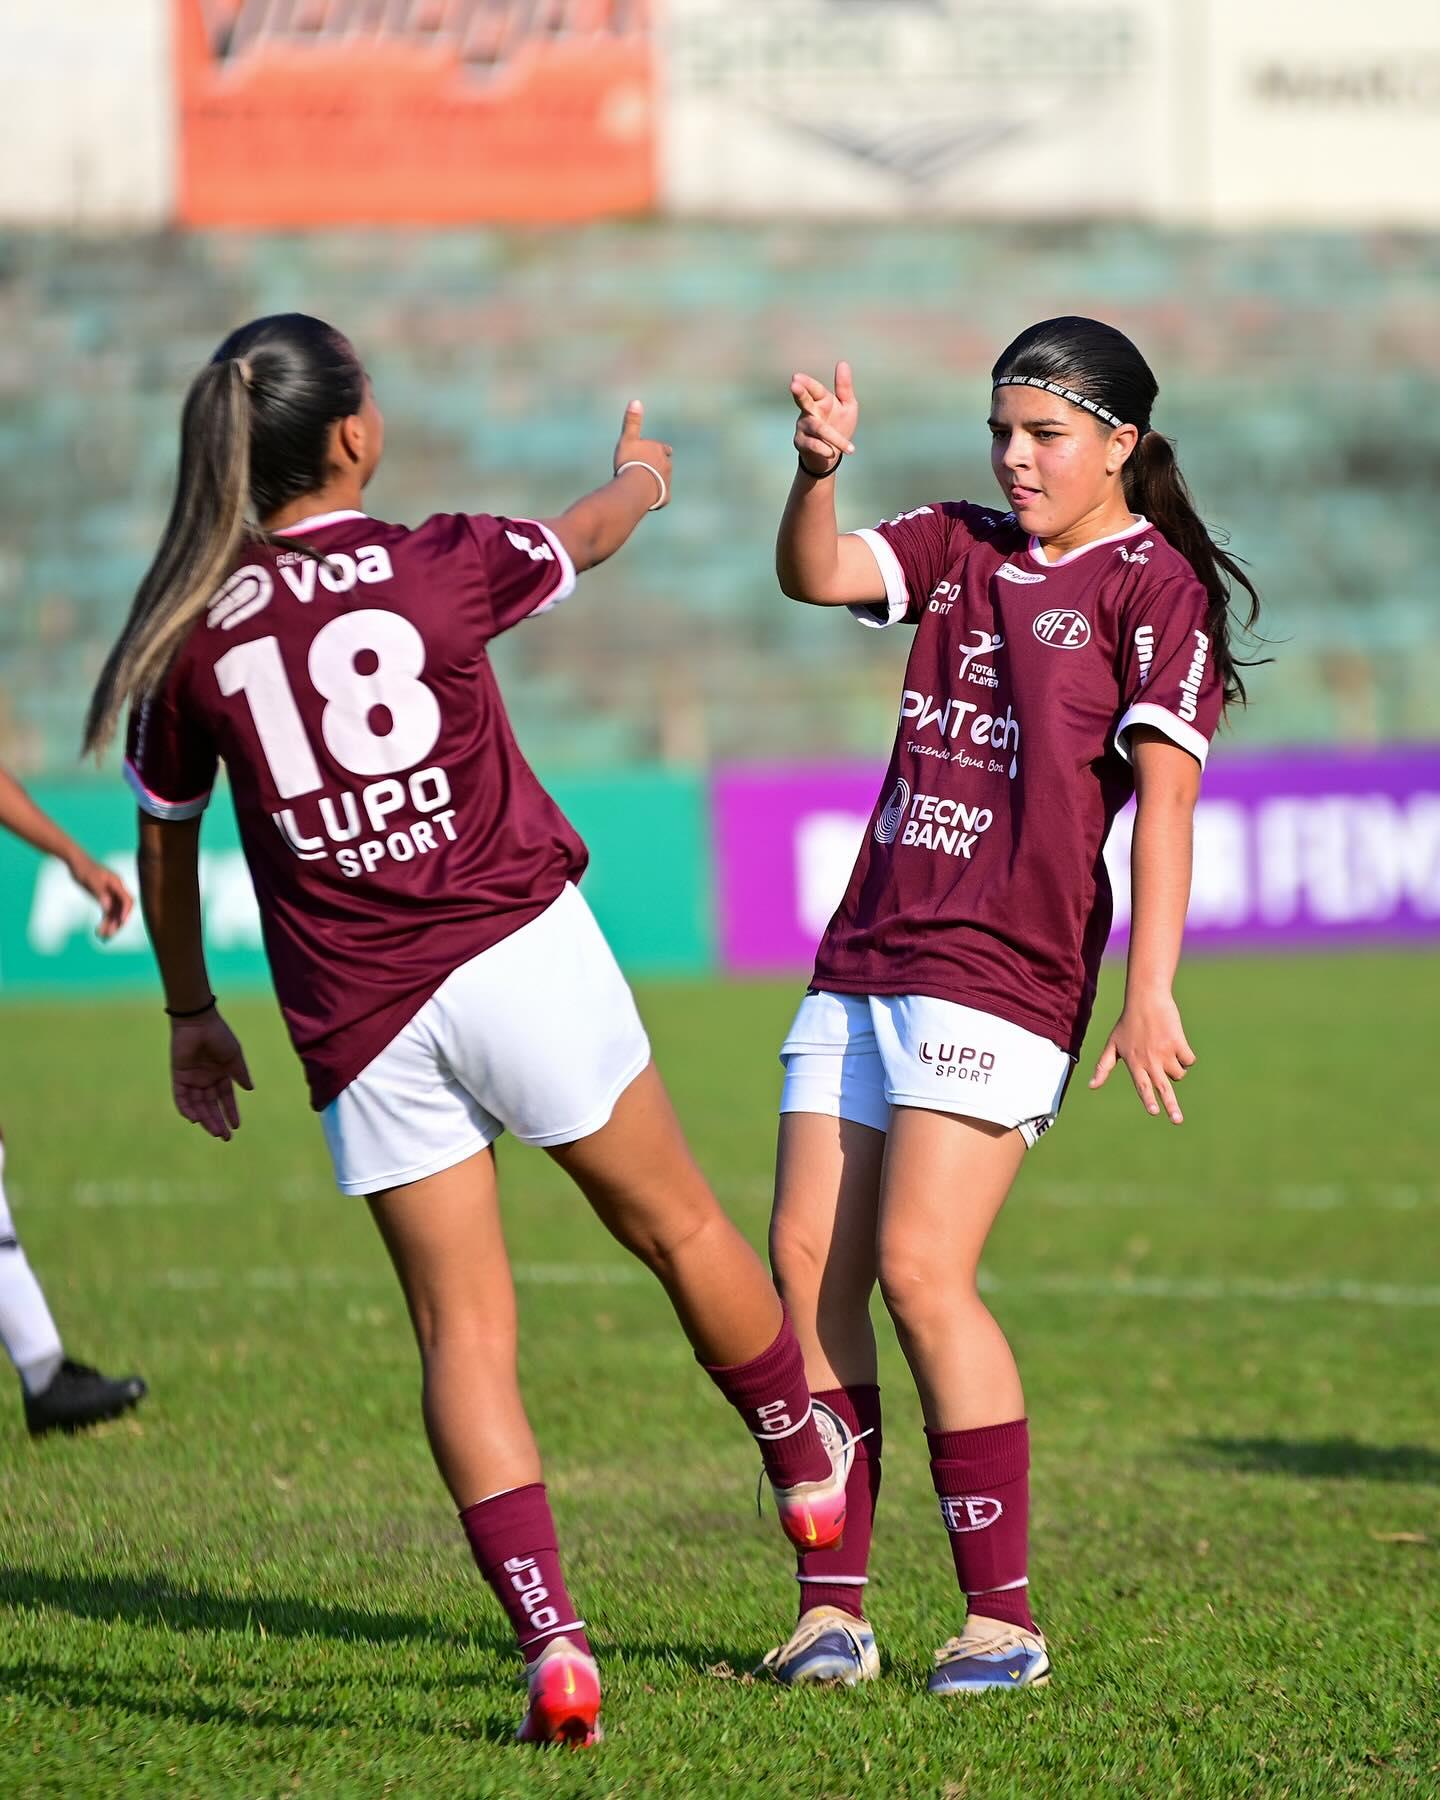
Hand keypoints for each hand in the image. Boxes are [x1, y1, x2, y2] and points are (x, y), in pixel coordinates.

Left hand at [67, 852, 132, 940]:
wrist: (76, 862)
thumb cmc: (84, 869)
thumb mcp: (90, 881)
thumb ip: (100, 893)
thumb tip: (107, 908)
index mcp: (117, 884)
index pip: (127, 900)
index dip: (126, 912)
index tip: (121, 923)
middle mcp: (116, 890)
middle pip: (122, 910)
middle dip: (117, 923)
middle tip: (110, 935)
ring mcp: (111, 895)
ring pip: (114, 914)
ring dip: (110, 925)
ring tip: (102, 937)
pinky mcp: (104, 898)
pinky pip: (107, 913)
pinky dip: (104, 922)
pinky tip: (98, 931)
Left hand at [170, 1010, 253, 1140]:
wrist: (198, 1022)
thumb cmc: (219, 1036)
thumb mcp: (234, 1056)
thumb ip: (240, 1073)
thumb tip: (250, 1089)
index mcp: (221, 1074)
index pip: (226, 1098)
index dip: (231, 1112)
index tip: (236, 1126)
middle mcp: (206, 1079)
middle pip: (211, 1106)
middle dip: (218, 1121)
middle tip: (225, 1137)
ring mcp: (192, 1079)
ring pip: (198, 1105)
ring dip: (205, 1119)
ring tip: (215, 1131)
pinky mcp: (179, 1077)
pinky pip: (182, 1098)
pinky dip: (187, 1109)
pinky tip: (195, 1120)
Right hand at [613, 400, 672, 509]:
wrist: (636, 486)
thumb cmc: (631, 461)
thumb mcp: (628, 439)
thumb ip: (632, 422)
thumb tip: (635, 400)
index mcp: (660, 450)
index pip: (663, 448)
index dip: (659, 450)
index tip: (655, 452)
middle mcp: (667, 465)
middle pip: (666, 464)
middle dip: (659, 466)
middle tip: (647, 470)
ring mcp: (667, 481)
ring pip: (664, 480)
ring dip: (657, 481)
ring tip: (645, 485)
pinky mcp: (665, 497)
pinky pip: (661, 496)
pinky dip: (656, 496)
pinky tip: (647, 499)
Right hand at [792, 361, 858, 475]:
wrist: (832, 455)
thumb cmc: (839, 426)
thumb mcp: (847, 406)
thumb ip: (844, 387)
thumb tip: (842, 362)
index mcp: (820, 400)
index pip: (813, 389)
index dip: (806, 383)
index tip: (796, 377)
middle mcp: (809, 411)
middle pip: (803, 400)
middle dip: (799, 393)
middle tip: (794, 385)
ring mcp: (803, 427)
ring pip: (817, 428)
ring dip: (834, 437)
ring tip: (850, 449)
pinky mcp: (801, 443)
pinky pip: (813, 444)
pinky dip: (825, 448)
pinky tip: (832, 453)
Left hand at [1088, 991, 1195, 1123]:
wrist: (1146, 999)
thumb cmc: (1128, 1023)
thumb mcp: (1112, 1045)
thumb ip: (1103, 1067)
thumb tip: (1091, 1087)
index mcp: (1134, 1062)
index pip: (1142, 1086)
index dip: (1148, 1100)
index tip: (1154, 1112)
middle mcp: (1149, 1060)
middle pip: (1162, 1088)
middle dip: (1171, 1106)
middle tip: (1177, 1121)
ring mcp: (1165, 1052)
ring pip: (1178, 1074)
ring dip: (1176, 1068)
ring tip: (1165, 1050)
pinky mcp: (1178, 1043)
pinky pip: (1189, 1059)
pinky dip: (1186, 1055)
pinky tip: (1176, 1043)